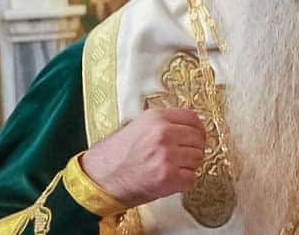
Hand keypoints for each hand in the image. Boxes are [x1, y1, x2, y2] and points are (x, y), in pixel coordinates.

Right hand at [80, 108, 205, 207]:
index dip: (197, 128)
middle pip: (198, 138)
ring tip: (174, 168)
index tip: (196, 135)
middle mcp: (163, 134)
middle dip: (194, 148)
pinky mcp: (168, 177)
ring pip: (198, 158)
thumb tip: (188, 126)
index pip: (192, 117)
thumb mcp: (138, 126)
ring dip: (190, 165)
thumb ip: (162, 123)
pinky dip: (185, 181)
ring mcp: (167, 156)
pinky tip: (171, 179)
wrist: (99, 178)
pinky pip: (192, 177)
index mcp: (156, 118)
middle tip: (184, 155)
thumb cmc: (116, 155)